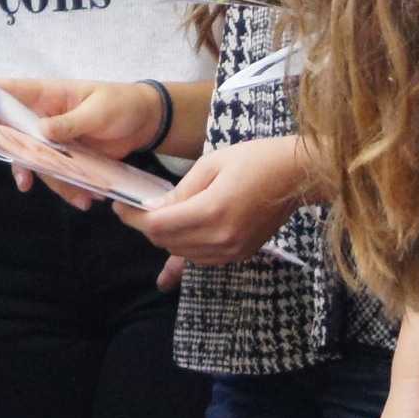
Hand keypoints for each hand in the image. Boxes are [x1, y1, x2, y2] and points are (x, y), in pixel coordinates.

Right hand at [0, 79, 166, 208]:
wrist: (147, 122)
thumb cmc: (121, 104)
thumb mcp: (99, 110)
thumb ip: (70, 122)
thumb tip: (41, 131)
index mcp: (47, 95)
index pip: (8, 91)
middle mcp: (43, 117)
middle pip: (15, 137)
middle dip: (18, 160)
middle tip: (25, 180)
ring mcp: (54, 140)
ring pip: (38, 164)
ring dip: (55, 184)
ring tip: (80, 199)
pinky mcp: (67, 158)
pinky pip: (58, 176)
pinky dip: (70, 190)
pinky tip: (86, 199)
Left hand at [117, 139, 307, 261]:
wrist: (298, 176)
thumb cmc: (255, 159)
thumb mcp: (210, 165)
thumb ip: (179, 192)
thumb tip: (152, 209)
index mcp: (212, 211)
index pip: (158, 225)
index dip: (133, 218)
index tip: (120, 207)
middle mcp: (221, 238)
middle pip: (166, 242)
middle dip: (147, 226)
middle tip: (138, 208)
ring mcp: (232, 251)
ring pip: (181, 253)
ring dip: (166, 237)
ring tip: (162, 214)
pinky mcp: (240, 255)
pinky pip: (201, 257)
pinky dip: (186, 245)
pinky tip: (182, 230)